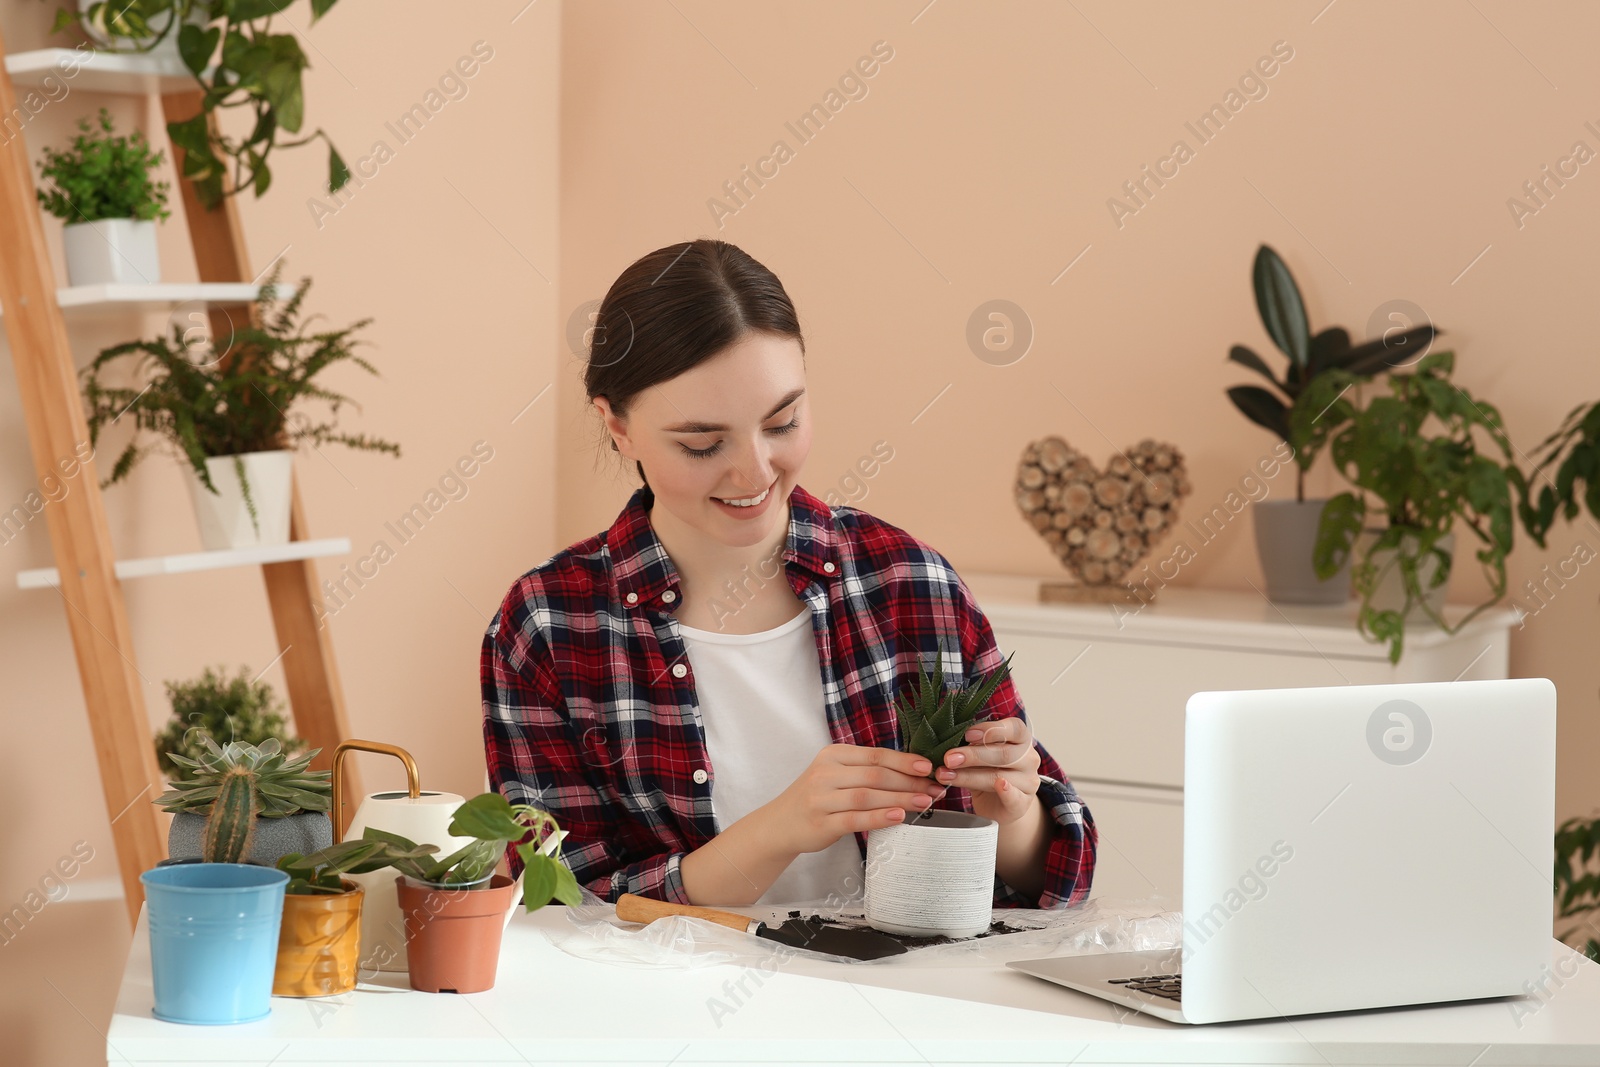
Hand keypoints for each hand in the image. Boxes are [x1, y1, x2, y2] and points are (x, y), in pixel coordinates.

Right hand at [760, 743, 948, 855]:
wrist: (780, 824)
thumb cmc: (817, 797)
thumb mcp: (835, 774)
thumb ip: (865, 770)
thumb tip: (911, 771)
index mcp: (833, 755)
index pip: (876, 755)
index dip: (904, 761)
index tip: (928, 767)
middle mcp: (825, 773)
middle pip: (875, 775)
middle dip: (909, 782)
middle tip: (934, 788)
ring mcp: (821, 798)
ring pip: (868, 796)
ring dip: (900, 799)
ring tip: (924, 802)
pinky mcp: (821, 822)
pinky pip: (856, 819)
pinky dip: (879, 817)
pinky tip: (898, 817)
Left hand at [933, 716, 1041, 824]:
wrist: (1000, 805)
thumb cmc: (989, 772)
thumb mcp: (981, 756)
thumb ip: (972, 747)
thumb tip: (948, 741)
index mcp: (1021, 740)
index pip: (1015, 728)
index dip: (990, 729)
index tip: (967, 735)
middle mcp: (1029, 758)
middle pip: (1004, 753)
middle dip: (973, 755)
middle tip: (949, 758)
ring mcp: (1028, 782)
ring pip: (1000, 776)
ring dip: (969, 775)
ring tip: (946, 775)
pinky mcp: (1022, 804)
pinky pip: (1015, 797)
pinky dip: (1007, 791)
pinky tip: (999, 785)